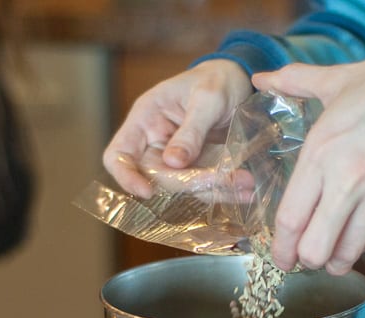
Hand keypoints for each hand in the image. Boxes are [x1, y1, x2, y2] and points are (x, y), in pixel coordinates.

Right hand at [103, 60, 252, 198]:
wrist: (238, 80)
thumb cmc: (216, 79)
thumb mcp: (207, 98)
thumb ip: (191, 131)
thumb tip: (173, 162)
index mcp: (145, 119)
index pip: (118, 155)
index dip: (126, 176)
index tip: (146, 191)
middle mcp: (155, 142)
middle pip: (157, 177)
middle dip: (188, 183)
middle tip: (222, 179)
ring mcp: (176, 157)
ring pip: (185, 187)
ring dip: (213, 190)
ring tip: (245, 184)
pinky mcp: (198, 167)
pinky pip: (205, 186)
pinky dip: (225, 190)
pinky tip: (246, 189)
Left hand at [252, 52, 364, 274]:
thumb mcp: (339, 81)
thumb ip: (295, 82)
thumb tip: (261, 78)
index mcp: (322, 153)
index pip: (291, 219)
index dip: (281, 247)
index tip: (280, 257)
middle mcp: (348, 182)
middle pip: (315, 250)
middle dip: (306, 260)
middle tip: (305, 258)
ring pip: (348, 253)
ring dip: (337, 260)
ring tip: (332, 255)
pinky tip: (361, 232)